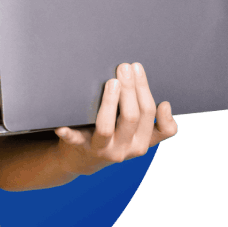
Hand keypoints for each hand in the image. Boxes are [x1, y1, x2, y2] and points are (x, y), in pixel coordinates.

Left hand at [54, 63, 177, 176]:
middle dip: (130, 89)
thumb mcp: (138, 135)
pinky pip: (74, 140)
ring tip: (111, 82)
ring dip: (109, 103)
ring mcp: (102, 149)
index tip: (138, 70)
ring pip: (107, 127)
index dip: (146, 92)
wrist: (83, 159)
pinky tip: (62, 126)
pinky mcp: (80, 148)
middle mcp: (124, 149)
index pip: (150, 116)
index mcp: (142, 143)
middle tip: (125, 66)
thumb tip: (165, 104)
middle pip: (132, 117)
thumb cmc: (114, 137)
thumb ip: (153, 123)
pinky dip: (68, 133)